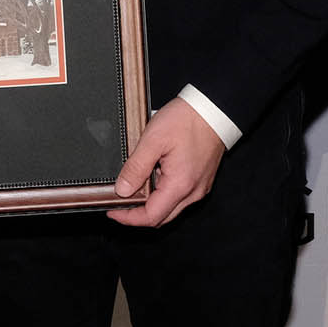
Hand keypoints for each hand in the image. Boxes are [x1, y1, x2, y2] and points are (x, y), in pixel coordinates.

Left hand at [107, 97, 226, 227]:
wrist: (214, 108)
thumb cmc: (188, 120)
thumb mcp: (153, 140)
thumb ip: (136, 167)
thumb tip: (122, 190)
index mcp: (180, 185)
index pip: (151, 217)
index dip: (128, 218)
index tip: (113, 211)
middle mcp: (193, 192)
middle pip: (161, 218)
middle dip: (138, 214)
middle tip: (120, 202)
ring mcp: (199, 187)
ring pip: (170, 209)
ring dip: (151, 203)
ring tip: (136, 186)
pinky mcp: (201, 180)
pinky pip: (180, 196)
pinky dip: (163, 194)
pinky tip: (154, 177)